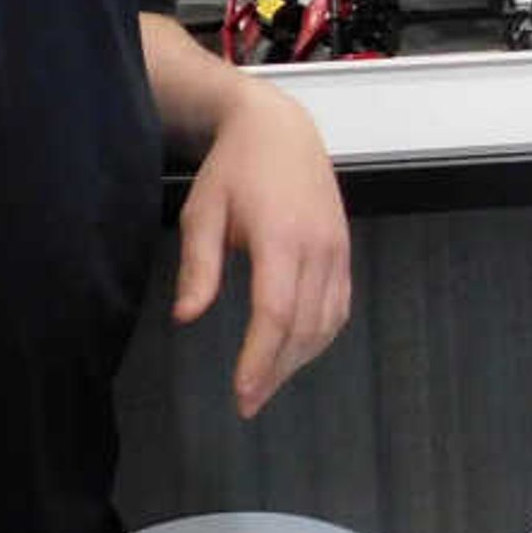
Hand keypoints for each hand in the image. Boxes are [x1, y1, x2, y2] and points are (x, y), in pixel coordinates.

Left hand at [175, 76, 351, 415]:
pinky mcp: (344, 251)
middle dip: (276, 372)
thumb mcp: (202, 211)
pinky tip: (296, 352)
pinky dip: (320, 337)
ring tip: (267, 383)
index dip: (260, 359)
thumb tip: (187, 318)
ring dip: (299, 360)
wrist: (280, 129)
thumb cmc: (235, 168)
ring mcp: (337, 250)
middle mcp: (317, 247)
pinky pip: (339, 307)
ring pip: (326, 323)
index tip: (241, 393)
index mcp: (280, 237)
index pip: (275, 313)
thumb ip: (198, 266)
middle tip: (248, 403)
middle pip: (304, 328)